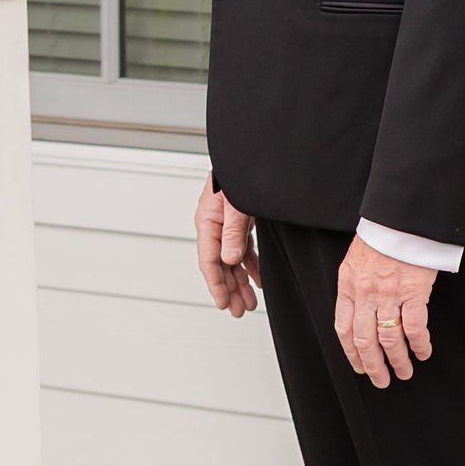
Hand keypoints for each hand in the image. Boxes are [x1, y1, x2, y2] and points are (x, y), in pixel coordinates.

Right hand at [196, 181, 261, 317]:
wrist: (248, 154)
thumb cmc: (239, 172)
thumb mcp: (237, 204)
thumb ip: (233, 232)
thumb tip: (230, 260)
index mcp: (207, 221)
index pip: (209, 261)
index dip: (216, 285)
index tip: (223, 304)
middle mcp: (214, 225)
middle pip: (219, 265)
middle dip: (230, 289)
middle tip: (239, 310)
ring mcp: (226, 224)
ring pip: (231, 260)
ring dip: (240, 281)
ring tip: (249, 302)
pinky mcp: (238, 221)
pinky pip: (241, 249)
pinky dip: (249, 265)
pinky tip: (257, 279)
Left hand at [335, 238, 434, 387]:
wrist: (402, 217)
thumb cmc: (382, 235)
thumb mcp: (356, 260)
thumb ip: (355, 286)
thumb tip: (358, 312)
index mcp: (349, 286)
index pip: (344, 329)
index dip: (351, 353)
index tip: (359, 366)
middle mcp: (366, 294)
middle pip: (365, 341)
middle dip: (373, 366)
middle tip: (381, 380)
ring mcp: (390, 294)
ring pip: (390, 338)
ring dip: (398, 360)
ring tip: (405, 371)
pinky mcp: (414, 291)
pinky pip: (416, 326)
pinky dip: (420, 344)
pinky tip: (423, 352)